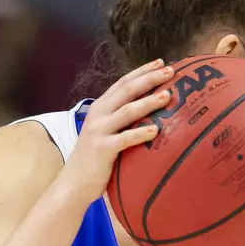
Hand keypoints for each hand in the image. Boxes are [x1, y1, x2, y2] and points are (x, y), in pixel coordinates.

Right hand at [57, 59, 174, 205]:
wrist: (74, 182)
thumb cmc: (94, 158)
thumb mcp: (104, 131)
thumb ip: (120, 119)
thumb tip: (149, 112)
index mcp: (100, 107)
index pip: (123, 83)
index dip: (142, 71)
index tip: (161, 63)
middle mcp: (99, 114)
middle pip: (127, 90)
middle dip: (149, 79)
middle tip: (171, 72)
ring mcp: (99, 131)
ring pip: (127, 111)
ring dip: (148, 102)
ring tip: (167, 96)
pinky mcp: (103, 149)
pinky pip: (125, 139)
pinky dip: (140, 133)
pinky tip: (155, 130)